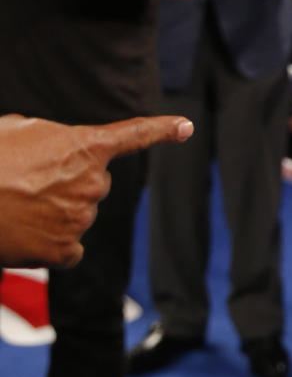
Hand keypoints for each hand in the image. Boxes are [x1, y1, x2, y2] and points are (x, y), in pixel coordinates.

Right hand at [0, 112, 192, 267]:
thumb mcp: (21, 130)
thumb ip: (52, 139)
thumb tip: (53, 155)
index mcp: (86, 145)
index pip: (134, 135)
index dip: (163, 129)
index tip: (187, 126)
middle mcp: (94, 181)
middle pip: (96, 185)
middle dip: (72, 185)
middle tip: (32, 184)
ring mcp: (82, 217)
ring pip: (79, 216)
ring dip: (57, 214)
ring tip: (20, 206)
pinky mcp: (65, 249)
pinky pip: (71, 250)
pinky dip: (55, 246)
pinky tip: (30, 235)